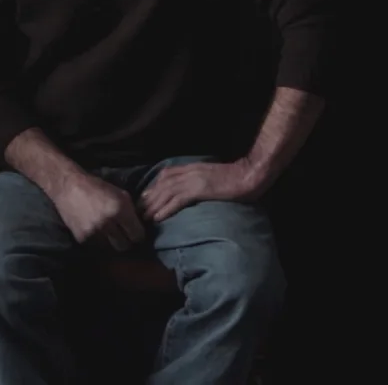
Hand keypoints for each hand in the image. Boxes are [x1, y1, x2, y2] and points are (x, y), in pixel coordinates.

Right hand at [51, 174, 145, 250]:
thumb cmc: (96, 187)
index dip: (138, 235)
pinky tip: (97, 231)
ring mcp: (94, 232)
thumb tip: (140, 225)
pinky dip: (99, 241)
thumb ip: (131, 211)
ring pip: (111, 248)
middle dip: (126, 241)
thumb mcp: (120, 193)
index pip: (137, 235)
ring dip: (112, 242)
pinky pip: (97, 247)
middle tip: (124, 236)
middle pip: (125, 246)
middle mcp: (107, 222)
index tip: (136, 234)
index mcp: (119, 208)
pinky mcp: (82, 238)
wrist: (68, 187)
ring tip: (109, 233)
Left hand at [139, 160, 260, 222]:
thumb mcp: (210, 175)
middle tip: (137, 212)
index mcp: (191, 168)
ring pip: (166, 193)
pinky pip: (178, 200)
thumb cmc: (234, 178)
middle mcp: (188, 172)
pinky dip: (166, 209)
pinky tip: (158, 218)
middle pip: (161, 185)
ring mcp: (193, 180)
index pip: (165, 176)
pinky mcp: (200, 189)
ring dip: (153, 206)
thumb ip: (198, 179)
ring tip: (144, 218)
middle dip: (148, 199)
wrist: (249, 174)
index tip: (144, 199)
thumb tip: (189, 190)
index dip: (153, 188)